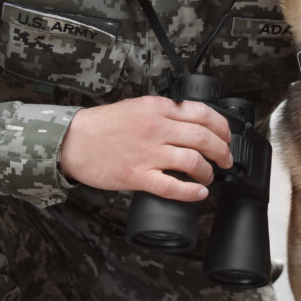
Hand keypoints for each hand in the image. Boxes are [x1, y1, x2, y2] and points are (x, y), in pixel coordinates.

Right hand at [58, 96, 232, 201]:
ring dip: (208, 172)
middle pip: (204, 138)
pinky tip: (198, 194)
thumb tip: (191, 123)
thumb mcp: (137, 107)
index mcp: (158, 108)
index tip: (226, 137)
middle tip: (225, 160)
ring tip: (209, 177)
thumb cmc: (103, 126)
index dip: (222, 128)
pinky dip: (191, 192)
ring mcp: (147, 153)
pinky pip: (172, 186)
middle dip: (222, 152)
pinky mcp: (137, 175)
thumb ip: (163, 113)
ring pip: (193, 162)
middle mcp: (156, 128)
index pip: (203, 113)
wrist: (74, 141)